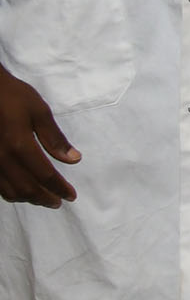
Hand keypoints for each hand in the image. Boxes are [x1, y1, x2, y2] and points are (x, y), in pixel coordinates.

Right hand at [0, 67, 77, 206]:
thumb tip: (73, 159)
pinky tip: (20, 190)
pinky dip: (11, 192)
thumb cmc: (12, 97)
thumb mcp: (39, 112)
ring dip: (28, 198)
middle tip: (58, 202)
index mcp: (20, 146)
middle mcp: (3, 159)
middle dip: (44, 198)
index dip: (59, 188)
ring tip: (43, 198)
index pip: (45, 175)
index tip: (71, 196)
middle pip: (26, 188)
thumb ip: (55, 138)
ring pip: (9, 190)